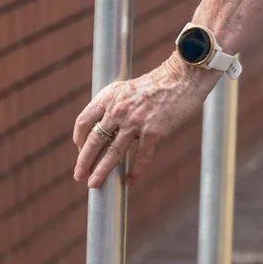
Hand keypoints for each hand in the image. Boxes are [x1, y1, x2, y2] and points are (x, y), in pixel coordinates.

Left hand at [72, 58, 214, 185]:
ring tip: (94, 185)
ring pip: (112, 153)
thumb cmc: (158, 84)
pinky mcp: (153, 132)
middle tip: (79, 175)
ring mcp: (135, 122)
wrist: (184, 78)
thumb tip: (104, 130)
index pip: (84, 122)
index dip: (79, 139)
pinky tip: (130, 180)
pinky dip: (135, 171)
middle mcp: (118, 109)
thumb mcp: (127, 89)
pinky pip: (141, 157)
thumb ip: (113, 106)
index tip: (80, 149)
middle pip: (94, 141)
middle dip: (84, 161)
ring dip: (101, 171)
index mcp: (109, 97)